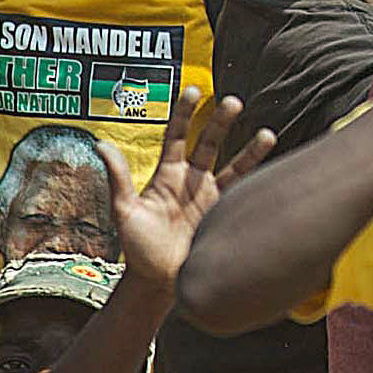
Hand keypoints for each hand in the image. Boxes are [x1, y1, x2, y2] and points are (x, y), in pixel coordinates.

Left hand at [112, 82, 276, 293]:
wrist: (158, 283)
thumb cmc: (137, 248)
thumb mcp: (124, 212)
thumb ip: (118, 178)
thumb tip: (100, 144)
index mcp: (167, 174)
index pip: (177, 135)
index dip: (185, 112)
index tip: (194, 89)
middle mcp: (192, 180)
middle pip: (209, 142)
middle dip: (220, 121)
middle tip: (232, 102)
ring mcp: (210, 196)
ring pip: (235, 165)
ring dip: (250, 150)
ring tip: (267, 134)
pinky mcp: (223, 214)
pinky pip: (243, 193)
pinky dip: (257, 181)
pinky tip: (273, 171)